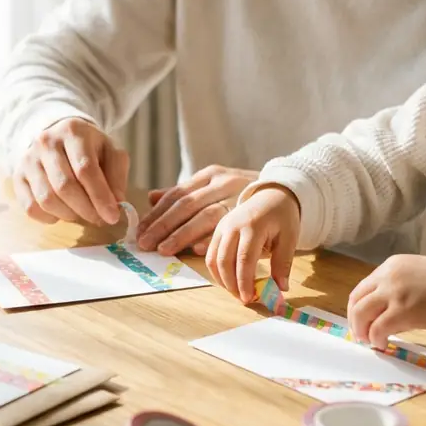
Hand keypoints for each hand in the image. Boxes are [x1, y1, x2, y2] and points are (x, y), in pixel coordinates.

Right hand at [12, 117, 129, 226]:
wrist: (56, 135)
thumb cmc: (87, 148)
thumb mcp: (109, 152)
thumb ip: (117, 175)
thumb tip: (116, 203)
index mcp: (73, 132)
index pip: (86, 169)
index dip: (100, 197)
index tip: (112, 216)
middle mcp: (46, 142)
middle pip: (65, 186)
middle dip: (86, 209)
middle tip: (99, 219)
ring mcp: (28, 159)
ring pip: (46, 199)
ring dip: (68, 215)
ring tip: (81, 213)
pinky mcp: (17, 176)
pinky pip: (31, 207)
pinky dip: (49, 217)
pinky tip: (62, 211)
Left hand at [136, 165, 258, 255]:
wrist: (284, 189)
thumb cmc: (242, 192)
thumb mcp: (212, 187)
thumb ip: (184, 193)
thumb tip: (150, 198)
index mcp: (210, 175)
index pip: (177, 194)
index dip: (157, 214)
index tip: (140, 232)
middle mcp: (224, 183)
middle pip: (187, 204)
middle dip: (164, 226)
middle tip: (147, 245)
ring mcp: (239, 198)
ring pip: (206, 216)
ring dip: (184, 235)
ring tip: (165, 250)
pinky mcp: (253, 215)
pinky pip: (230, 228)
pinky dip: (212, 238)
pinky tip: (197, 249)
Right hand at [205, 185, 300, 303]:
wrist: (271, 194)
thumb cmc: (282, 217)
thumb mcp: (289, 238)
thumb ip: (284, 263)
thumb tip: (281, 288)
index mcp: (253, 226)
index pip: (244, 259)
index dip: (244, 282)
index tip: (249, 298)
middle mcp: (232, 226)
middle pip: (224, 261)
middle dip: (231, 285)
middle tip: (243, 299)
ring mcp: (222, 227)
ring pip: (213, 260)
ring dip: (222, 280)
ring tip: (236, 292)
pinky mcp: (217, 231)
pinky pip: (210, 255)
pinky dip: (217, 271)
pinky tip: (229, 280)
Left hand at [347, 255, 425, 348]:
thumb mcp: (416, 276)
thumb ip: (396, 289)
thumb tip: (382, 315)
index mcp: (391, 266)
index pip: (362, 288)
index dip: (357, 307)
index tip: (360, 320)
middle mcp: (388, 276)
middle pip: (357, 301)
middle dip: (355, 321)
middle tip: (360, 335)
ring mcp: (394, 293)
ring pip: (362, 314)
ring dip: (361, 330)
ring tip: (369, 340)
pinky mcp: (402, 311)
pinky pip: (378, 328)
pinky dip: (375, 338)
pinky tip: (382, 344)